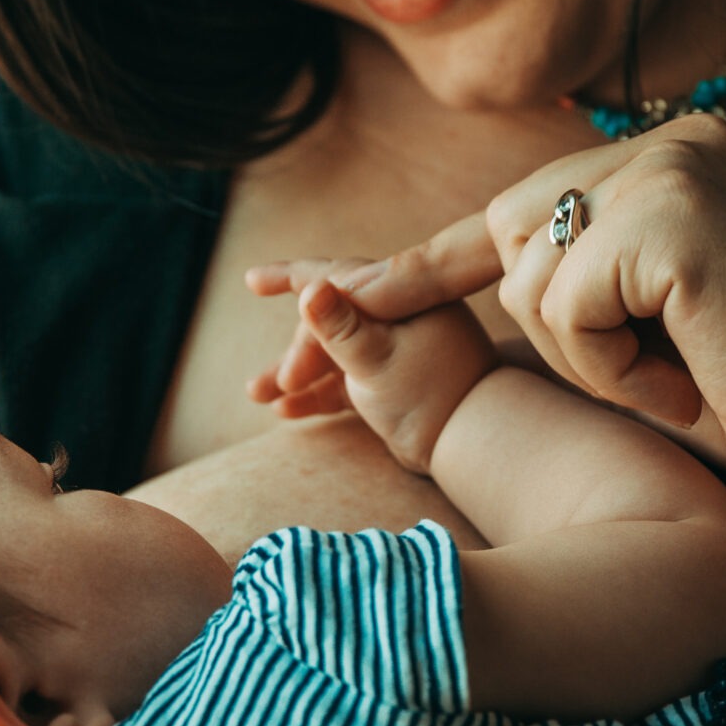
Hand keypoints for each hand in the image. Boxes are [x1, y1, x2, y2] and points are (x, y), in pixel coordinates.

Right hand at [245, 257, 500, 472]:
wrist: (475, 447)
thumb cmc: (431, 397)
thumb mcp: (378, 359)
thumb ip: (340, 328)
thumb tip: (309, 289)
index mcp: (400, 298)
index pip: (336, 278)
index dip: (288, 278)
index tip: (250, 281)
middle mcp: (398, 319)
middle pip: (329, 324)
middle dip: (292, 352)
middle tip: (272, 384)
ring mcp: (395, 353)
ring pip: (332, 357)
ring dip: (296, 376)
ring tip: (258, 394)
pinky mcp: (393, 387)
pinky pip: (345, 383)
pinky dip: (317, 394)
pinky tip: (286, 411)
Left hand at [331, 116, 725, 509]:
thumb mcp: (641, 340)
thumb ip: (567, 295)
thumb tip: (467, 286)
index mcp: (655, 162)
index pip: (501, 220)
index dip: (392, 272)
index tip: (279, 293)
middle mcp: (658, 143)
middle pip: (502, 246)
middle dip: (517, 334)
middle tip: (645, 377)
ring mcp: (664, 169)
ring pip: (529, 283)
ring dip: (593, 361)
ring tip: (687, 371)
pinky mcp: (669, 214)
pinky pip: (565, 307)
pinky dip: (616, 364)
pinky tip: (692, 364)